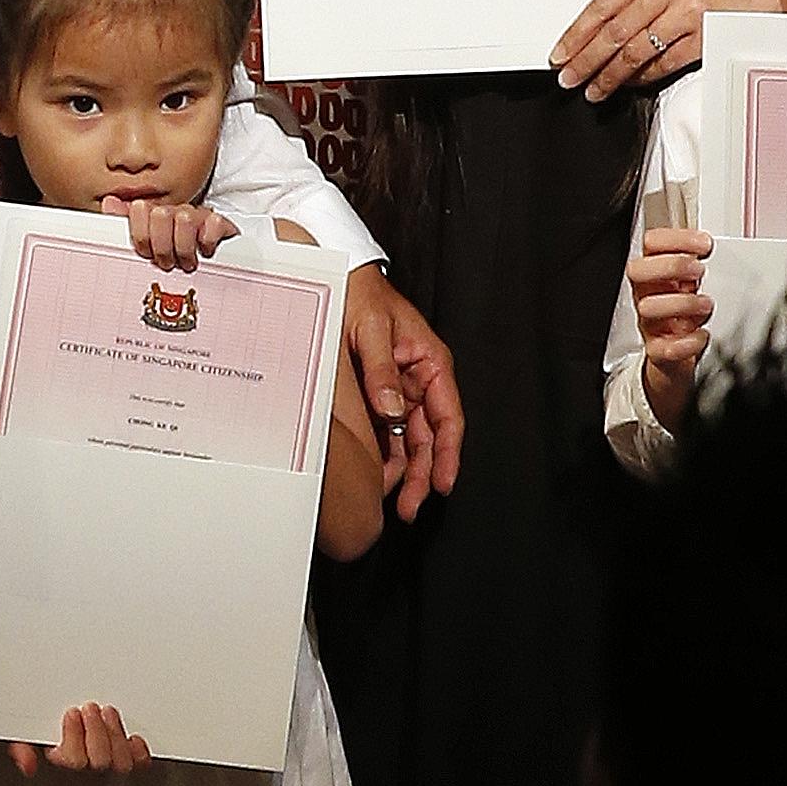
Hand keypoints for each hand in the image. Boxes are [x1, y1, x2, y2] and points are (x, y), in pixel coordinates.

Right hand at [11, 702, 155, 777]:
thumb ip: (20, 749)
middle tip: (90, 709)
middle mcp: (88, 776)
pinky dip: (138, 750)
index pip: (74, 762)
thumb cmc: (47, 745)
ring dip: (115, 734)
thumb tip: (28, 765)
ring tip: (107, 714)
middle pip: (100, 761)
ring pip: (121, 762)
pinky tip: (130, 737)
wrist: (69, 751)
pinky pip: (140, 765)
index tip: (71, 713)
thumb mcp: (25, 742)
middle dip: (96, 730)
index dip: (74, 735)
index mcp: (63, 771)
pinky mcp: (129, 766)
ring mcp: (110, 774)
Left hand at [117, 192, 235, 266]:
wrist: (211, 265)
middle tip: (167, 262)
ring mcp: (198, 216)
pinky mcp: (219, 223)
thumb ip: (125, 225)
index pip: (139, 210)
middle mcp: (174, 211)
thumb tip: (109, 202)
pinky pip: (214, 223)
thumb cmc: (174, 256)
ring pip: (185, 219)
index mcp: (154, 214)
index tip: (146, 254)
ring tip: (186, 263)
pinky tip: (206, 251)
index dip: (140, 236)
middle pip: (160, 214)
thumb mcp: (147, 246)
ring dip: (184, 248)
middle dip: (161, 245)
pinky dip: (208, 241)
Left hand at [340, 268, 462, 515]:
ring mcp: (400, 389)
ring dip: (405, 472)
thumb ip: (380, 370)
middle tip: (411, 507)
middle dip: (423, 475)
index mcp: (431, 363)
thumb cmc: (361, 295)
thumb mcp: (368, 329)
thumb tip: (391, 409)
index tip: (442, 483)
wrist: (338, 278)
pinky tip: (377, 478)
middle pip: (429, 438)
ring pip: (409, 440)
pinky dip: (384, 455)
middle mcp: (421, 380)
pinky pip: (386, 430)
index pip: (448, 418)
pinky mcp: (378, 394)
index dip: (447, 454)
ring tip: (397, 503)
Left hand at [551, 0, 786, 103]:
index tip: (561, 52)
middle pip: (616, 31)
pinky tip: (631, 84)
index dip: (577, 33)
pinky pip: (665, 63)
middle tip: (569, 77)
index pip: (604, 3)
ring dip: (611, 75)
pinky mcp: (707, 34)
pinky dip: (644, 77)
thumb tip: (601, 30)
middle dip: (587, 60)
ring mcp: (689, 11)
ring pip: (637, 51)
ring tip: (595, 89)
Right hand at [630, 228, 711, 429]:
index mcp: (656, 274)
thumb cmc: (688, 316)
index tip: (704, 244)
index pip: (651, 244)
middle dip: (672, 266)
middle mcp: (647, 296)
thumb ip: (700, 266)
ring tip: (705, 305)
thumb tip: (724, 249)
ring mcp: (650, 324)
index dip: (675, 239)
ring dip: (681, 303)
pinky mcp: (658, 352)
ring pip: (648, 308)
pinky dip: (686, 343)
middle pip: (638, 271)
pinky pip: (661, 349)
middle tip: (699, 271)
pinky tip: (701, 336)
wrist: (679, 362)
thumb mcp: (692, 285)